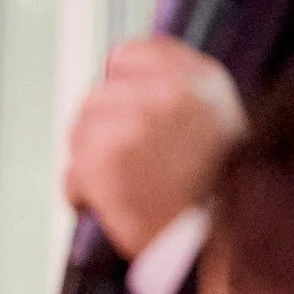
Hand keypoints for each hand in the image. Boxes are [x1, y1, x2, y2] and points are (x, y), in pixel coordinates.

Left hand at [65, 37, 245, 257]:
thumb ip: (172, 87)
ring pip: (80, 135)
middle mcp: (163, 93)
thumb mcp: (215, 114)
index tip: (123, 115)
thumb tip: (117, 76)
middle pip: (96, 99)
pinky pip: (73, 174)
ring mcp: (130, 125)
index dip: (119, 89)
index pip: (126, 57)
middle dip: (102, 132)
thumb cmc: (220, 186)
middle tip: (126, 162)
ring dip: (92, 164)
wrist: (220, 236)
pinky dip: (83, 193)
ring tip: (124, 185)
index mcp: (194, 77)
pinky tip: (112, 203)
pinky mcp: (103, 163)